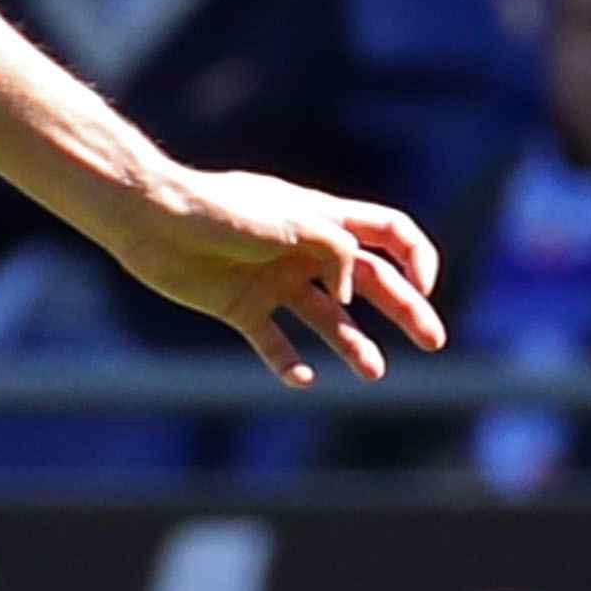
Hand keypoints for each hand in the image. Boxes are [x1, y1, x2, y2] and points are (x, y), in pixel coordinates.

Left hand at [101, 165, 446, 386]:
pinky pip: (274, 342)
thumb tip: (350, 301)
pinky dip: (289, 363)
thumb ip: (338, 254)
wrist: (155, 222)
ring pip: (328, 318)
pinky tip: (304, 378)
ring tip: (374, 372)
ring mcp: (275, 281)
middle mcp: (305, 252)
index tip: (425, 287)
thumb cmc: (226, 211)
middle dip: (405, 310)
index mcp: (324, 220)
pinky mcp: (241, 306)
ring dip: (354, 345)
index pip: (389, 233)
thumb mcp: (298, 222)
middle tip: (435, 342)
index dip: (417, 258)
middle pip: (369, 283)